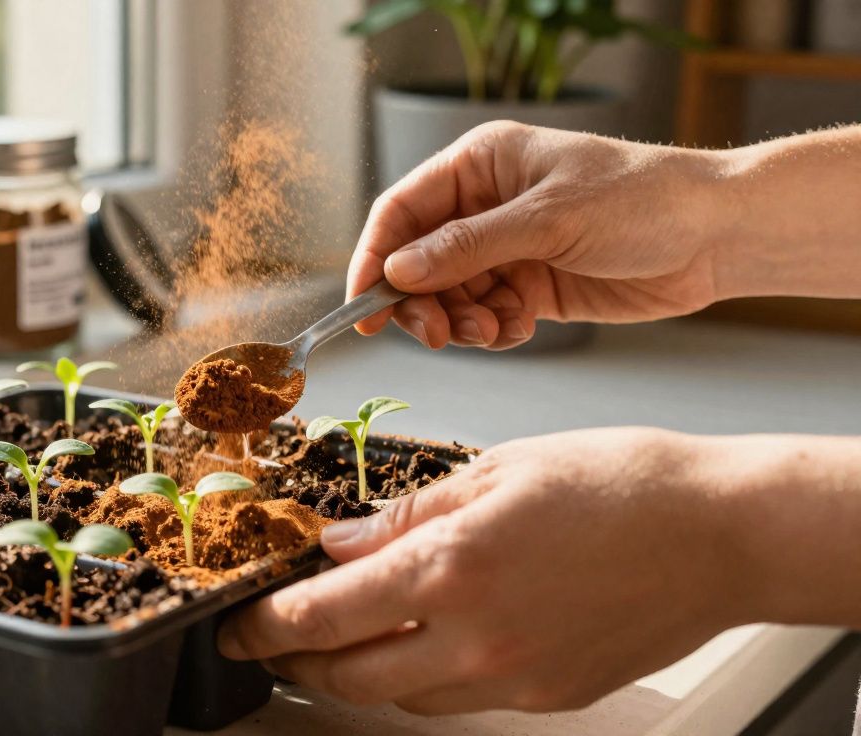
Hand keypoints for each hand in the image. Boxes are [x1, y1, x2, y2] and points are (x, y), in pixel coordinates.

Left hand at [215, 428, 749, 714]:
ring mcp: (515, 679)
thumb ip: (405, 517)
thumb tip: (340, 541)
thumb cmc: (619, 484)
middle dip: (299, 660)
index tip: (239, 626)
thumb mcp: (495, 472)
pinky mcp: (549, 697)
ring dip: (360, 671)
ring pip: (402, 697)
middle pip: (350, 677)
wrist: (721, 533)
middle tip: (277, 637)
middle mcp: (476, 638)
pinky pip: (462, 699)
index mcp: (452, 569)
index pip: (322, 616)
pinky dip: (427, 675)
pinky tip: (428, 640)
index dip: (264, 626)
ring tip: (347, 637)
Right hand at [349, 122, 730, 349]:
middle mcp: (485, 207)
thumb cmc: (641, 201)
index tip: (363, 307)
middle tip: (437, 336)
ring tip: (496, 330)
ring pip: (449, 297)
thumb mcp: (548, 219)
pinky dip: (494, 331)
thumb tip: (396, 271)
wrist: (716, 238)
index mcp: (479, 166)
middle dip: (422, 303)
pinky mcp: (530, 288)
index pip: (402, 212)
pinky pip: (486, 317)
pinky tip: (521, 327)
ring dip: (462, 323)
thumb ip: (468, 248)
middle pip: (417, 263)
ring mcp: (507, 249)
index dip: (373, 259)